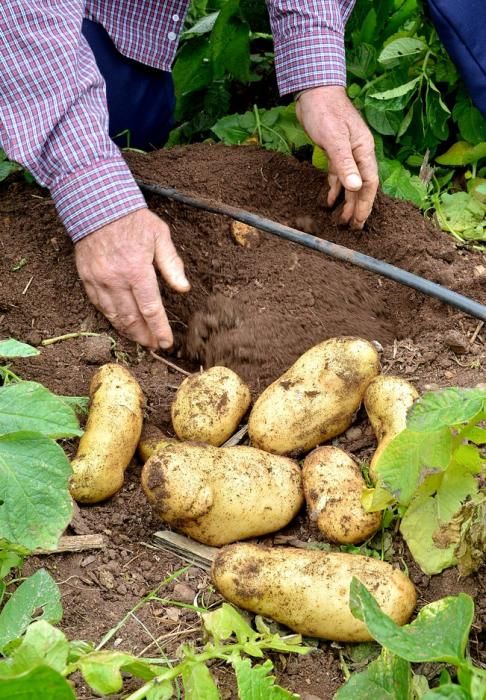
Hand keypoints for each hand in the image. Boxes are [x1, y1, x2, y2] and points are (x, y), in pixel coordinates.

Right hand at [75, 208, 189, 348]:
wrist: (96, 205)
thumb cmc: (132, 220)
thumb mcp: (160, 235)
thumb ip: (172, 264)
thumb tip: (183, 288)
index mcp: (137, 270)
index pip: (150, 309)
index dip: (159, 329)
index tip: (167, 342)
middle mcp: (116, 279)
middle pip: (132, 319)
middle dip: (145, 336)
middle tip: (154, 345)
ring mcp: (99, 281)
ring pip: (114, 316)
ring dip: (128, 331)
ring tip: (141, 339)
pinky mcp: (87, 279)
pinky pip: (99, 306)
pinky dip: (112, 318)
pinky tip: (122, 324)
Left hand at [296, 86, 378, 228]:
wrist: (314, 90)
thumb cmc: (325, 111)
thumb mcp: (334, 138)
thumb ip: (344, 163)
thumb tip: (355, 187)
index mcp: (364, 150)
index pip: (369, 183)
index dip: (365, 204)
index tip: (360, 221)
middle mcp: (358, 153)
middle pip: (360, 186)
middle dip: (357, 208)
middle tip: (352, 228)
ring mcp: (347, 153)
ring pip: (349, 183)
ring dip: (346, 202)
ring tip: (341, 221)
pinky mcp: (334, 152)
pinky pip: (337, 176)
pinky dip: (333, 189)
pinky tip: (327, 201)